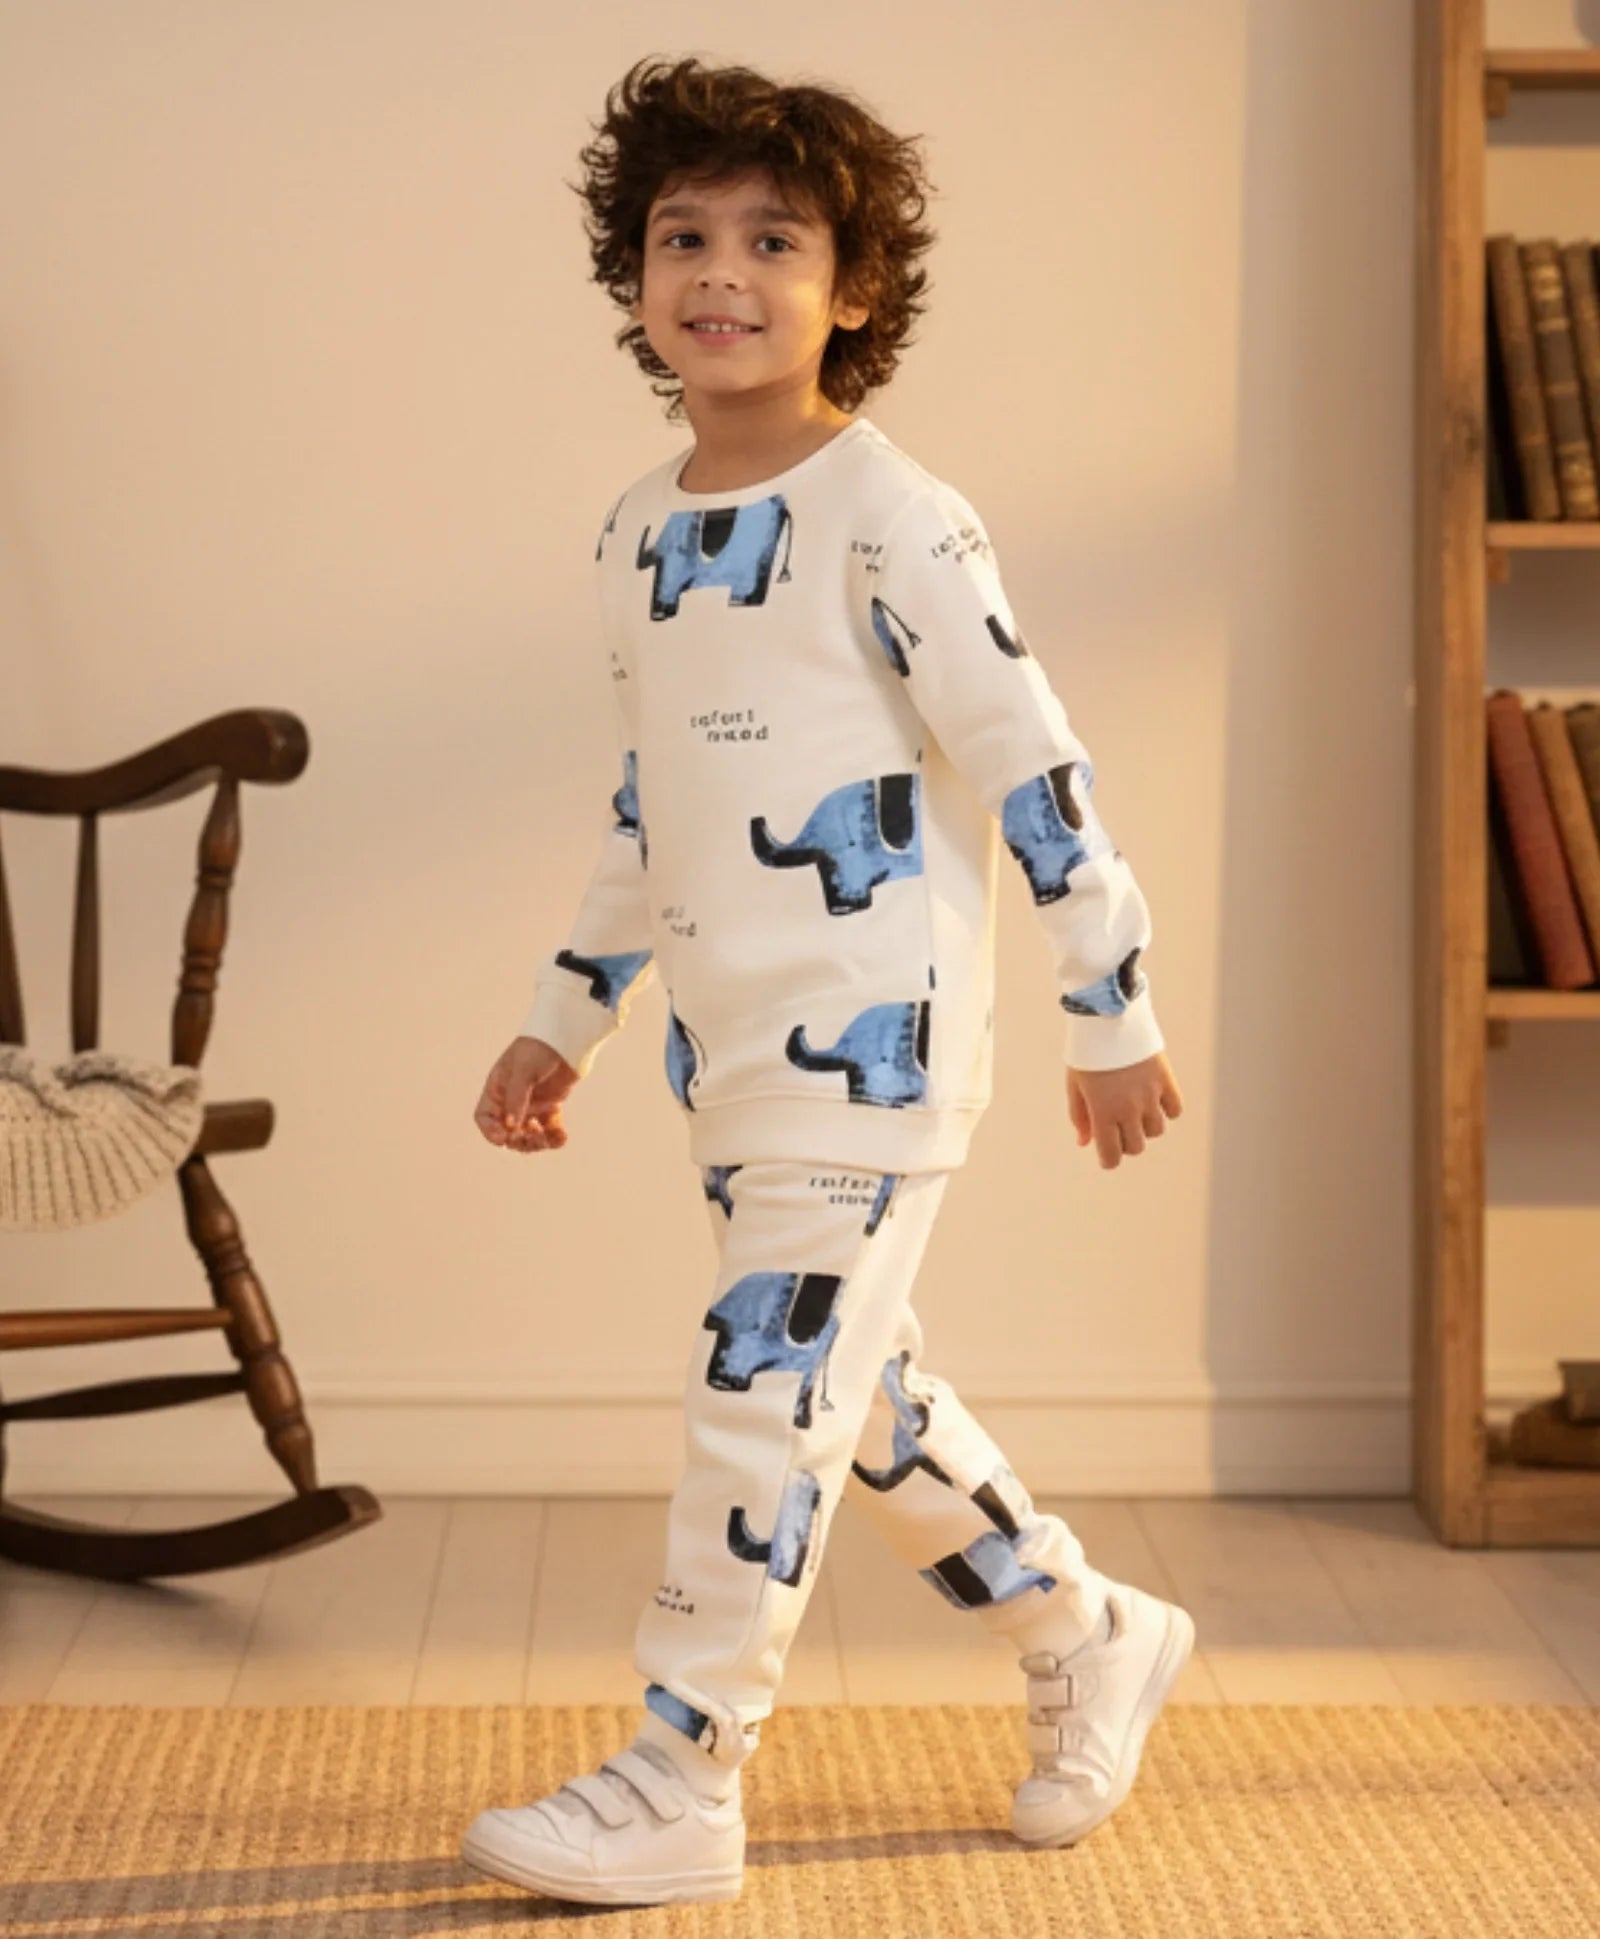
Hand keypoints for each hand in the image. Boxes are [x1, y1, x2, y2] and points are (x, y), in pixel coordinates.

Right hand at [474, 1035, 579, 1152]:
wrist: (568, 1038)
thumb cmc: (539, 1047)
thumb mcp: (523, 1070)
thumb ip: (516, 1098)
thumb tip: (511, 1126)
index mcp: (497, 1089)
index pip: (484, 1117)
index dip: (490, 1131)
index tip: (503, 1139)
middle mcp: (511, 1100)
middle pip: (507, 1132)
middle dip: (518, 1139)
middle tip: (533, 1136)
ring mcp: (530, 1105)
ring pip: (528, 1135)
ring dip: (538, 1141)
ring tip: (551, 1137)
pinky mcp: (550, 1107)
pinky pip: (548, 1130)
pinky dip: (554, 1137)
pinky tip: (562, 1137)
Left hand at [1067, 1051, 1182, 1169]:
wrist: (1108, 1018)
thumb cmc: (1087, 1054)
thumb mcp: (1075, 1086)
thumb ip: (1080, 1117)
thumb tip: (1084, 1143)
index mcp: (1103, 1112)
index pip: (1112, 1156)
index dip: (1108, 1158)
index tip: (1106, 1152)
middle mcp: (1129, 1108)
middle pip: (1136, 1147)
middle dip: (1125, 1141)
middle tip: (1118, 1124)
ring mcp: (1149, 1095)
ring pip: (1157, 1131)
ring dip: (1145, 1125)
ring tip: (1135, 1107)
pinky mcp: (1165, 1080)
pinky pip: (1175, 1110)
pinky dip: (1167, 1109)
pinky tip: (1154, 1098)